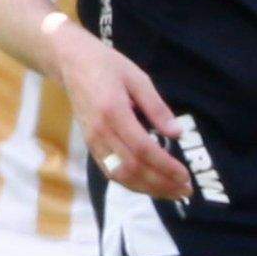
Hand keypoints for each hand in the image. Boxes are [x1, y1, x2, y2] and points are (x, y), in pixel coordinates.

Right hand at [52, 23, 196, 205]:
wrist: (71, 63)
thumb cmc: (107, 65)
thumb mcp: (138, 78)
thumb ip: (157, 107)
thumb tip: (177, 134)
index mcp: (113, 112)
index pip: (143, 149)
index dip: (165, 166)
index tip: (185, 175)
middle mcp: (100, 131)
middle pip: (132, 168)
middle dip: (161, 184)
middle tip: (185, 190)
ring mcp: (92, 141)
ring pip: (120, 175)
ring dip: (147, 189)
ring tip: (171, 192)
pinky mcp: (90, 145)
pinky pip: (110, 172)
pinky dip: (131, 183)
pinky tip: (149, 186)